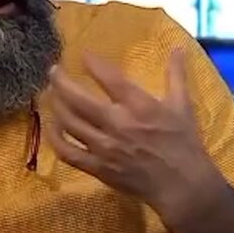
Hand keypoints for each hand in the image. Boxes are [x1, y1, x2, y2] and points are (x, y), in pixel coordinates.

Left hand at [44, 49, 217, 214]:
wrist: (182, 185)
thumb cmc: (183, 143)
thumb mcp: (182, 105)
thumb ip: (176, 74)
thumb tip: (177, 47)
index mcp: (138, 106)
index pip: (108, 78)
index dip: (92, 63)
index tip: (83, 54)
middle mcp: (116, 123)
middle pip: (77, 99)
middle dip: (60, 80)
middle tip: (54, 70)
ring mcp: (104, 147)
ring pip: (68, 122)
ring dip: (55, 104)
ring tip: (50, 93)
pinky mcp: (97, 167)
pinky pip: (67, 151)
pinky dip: (54, 137)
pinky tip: (51, 126)